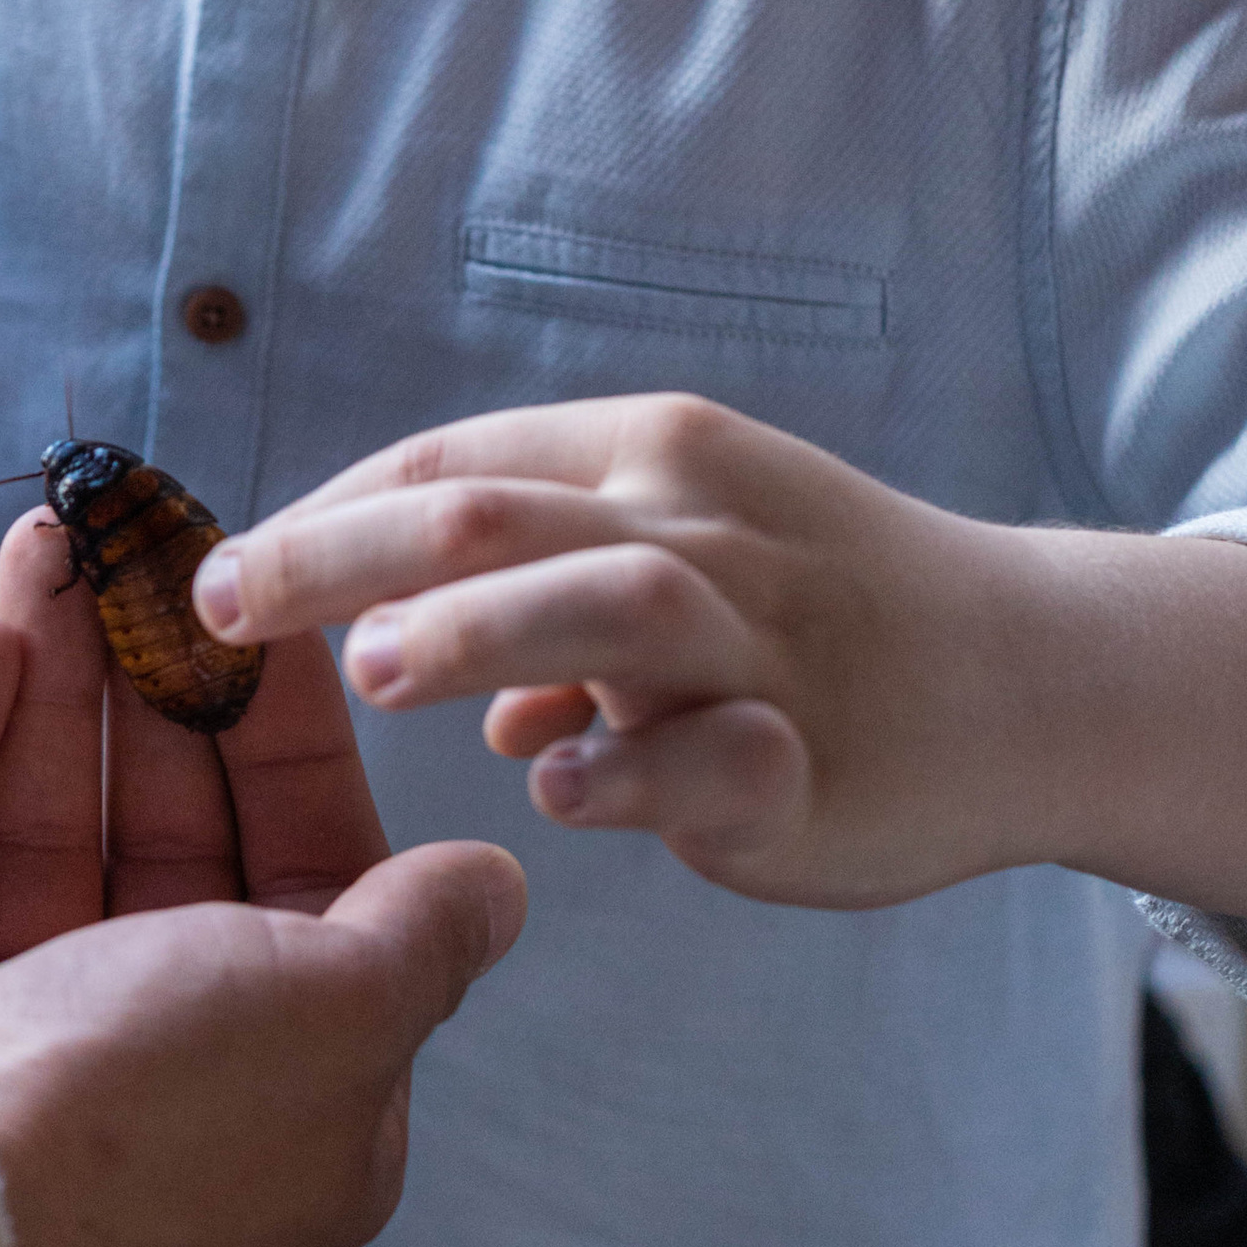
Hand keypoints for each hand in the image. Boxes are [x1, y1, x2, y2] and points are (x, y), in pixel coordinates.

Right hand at [0, 517, 524, 1246]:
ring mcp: (20, 1031)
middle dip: (148, 670)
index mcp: (288, 1077)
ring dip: (47, 672)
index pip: (305, 857)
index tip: (255, 598)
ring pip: (45, 813)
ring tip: (46, 540)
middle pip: (166, 819)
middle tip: (131, 537)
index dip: (281, 719)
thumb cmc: (149, 1103)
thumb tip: (498, 886)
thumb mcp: (340, 1017)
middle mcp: (161, 1054)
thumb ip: (423, 935)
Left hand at [191, 393, 1069, 909]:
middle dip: (340, 552)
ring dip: (481, 626)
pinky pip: (717, 755)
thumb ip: (542, 591)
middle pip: (490, 511)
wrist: (1033, 671)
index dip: (320, 514)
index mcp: (643, 453)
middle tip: (219, 607)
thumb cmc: (821, 600)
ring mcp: (760, 636)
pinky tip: (557, 793)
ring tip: (372, 672)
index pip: (445, 462)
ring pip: (607, 600)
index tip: (213, 574)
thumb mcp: (678, 543)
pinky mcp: (815, 754)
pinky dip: (632, 769)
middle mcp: (692, 522)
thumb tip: (439, 676)